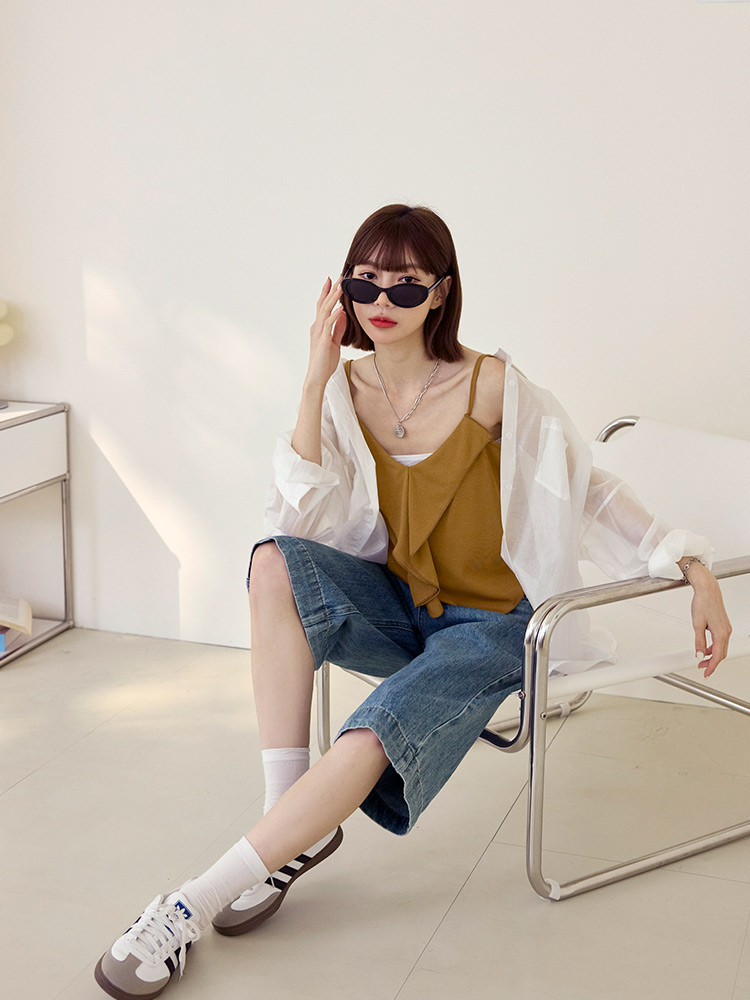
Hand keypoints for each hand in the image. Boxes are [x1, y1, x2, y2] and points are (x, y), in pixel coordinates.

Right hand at [305, 276, 346, 390]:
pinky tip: (340, 308)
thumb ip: (338, 328)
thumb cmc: (325, 361)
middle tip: (338, 277)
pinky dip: (334, 316)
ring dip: (333, 298)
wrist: (317, 377)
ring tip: (340, 287)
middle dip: (331, 290)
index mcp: (319, 327)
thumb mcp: (334, 341)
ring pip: (325, 311)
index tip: (332, 280)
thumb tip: (342, 314)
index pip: (322, 306)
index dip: (327, 293)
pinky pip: (329, 326)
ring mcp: (319, 333)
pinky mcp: (323, 341)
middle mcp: (317, 327)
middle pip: (323, 304)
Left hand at [686, 563, 731, 677]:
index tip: (705, 673)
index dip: (711, 667)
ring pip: (721, 648)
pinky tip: (705, 647)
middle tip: (701, 667)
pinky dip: (713, 647)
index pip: (717, 656)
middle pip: (721, 654)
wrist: (708, 590)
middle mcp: (726, 632)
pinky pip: (720, 641)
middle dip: (711, 663)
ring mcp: (726, 629)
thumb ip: (699, 642)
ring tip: (701, 658)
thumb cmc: (702, 603)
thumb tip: (699, 655)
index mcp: (721, 633)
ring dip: (712, 655)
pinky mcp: (723, 625)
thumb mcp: (697, 624)